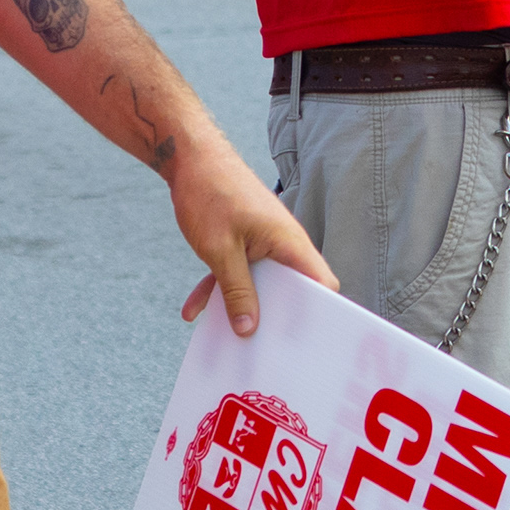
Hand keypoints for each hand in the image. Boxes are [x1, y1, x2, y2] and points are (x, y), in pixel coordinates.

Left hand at [168, 141, 335, 337]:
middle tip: (263, 352)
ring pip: (257, 285)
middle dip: (275, 319)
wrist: (187, 157)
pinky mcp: (243, 243)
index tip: (308, 343)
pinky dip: (217, 288)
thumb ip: (237, 290)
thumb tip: (250, 329)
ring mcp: (262, 244)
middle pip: (289, 292)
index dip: (322, 314)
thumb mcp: (220, 250)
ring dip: (237, 306)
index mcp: (289, 244)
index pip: (322, 284)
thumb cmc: (210, 193)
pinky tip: (192, 309)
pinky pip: (236, 273)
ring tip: (224, 341)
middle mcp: (282, 245)